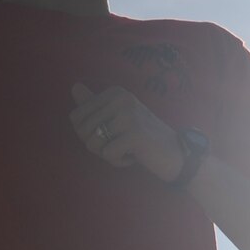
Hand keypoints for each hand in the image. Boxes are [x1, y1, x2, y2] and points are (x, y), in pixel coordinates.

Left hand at [69, 81, 184, 182]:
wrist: (175, 153)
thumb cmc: (143, 137)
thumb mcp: (117, 117)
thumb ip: (95, 104)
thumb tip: (74, 87)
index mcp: (114, 92)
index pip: (76, 117)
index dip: (87, 134)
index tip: (111, 135)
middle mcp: (120, 98)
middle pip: (82, 131)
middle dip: (96, 146)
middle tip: (119, 144)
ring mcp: (128, 115)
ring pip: (92, 143)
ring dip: (107, 155)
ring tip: (128, 149)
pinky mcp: (134, 134)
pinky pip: (107, 155)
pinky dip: (118, 162)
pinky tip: (134, 157)